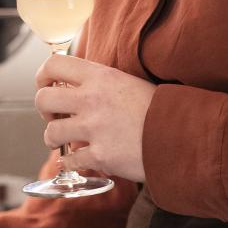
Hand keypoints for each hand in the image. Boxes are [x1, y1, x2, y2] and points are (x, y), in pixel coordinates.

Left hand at [35, 53, 154, 183]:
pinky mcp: (101, 156)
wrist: (185, 136)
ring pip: (51, 133)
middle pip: (43, 99)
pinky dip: (71, 163)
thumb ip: (98, 82)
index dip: (42, 76)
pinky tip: (79, 162)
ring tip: (64, 142)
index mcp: (100, 76)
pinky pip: (71, 161)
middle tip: (55, 118)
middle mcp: (92, 99)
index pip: (53, 64)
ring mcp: (95, 129)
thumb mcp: (127, 82)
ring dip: (54, 140)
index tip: (47, 86)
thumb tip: (71, 84)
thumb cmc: (159, 108)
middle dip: (44, 111)